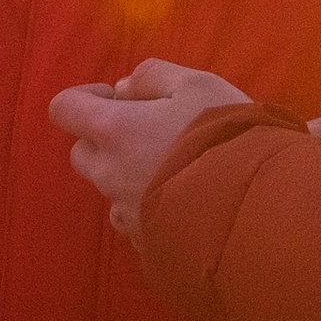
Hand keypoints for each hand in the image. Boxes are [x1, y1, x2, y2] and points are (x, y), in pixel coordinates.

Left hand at [50, 58, 251, 238]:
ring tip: (178, 171)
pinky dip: (151, 207)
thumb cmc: (224, 136)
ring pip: (111, 189)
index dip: (85, 97)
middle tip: (152, 132)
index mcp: (114, 132)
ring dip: (130, 176)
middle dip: (106, 139)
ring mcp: (126, 215)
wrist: (257, 209)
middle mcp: (109, 176)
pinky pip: (136, 220)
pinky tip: (188, 201)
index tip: (121, 98)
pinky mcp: (145, 244)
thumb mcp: (197, 84)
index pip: (64, 108)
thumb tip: (123, 89)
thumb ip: (153, 76)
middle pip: (83, 153)